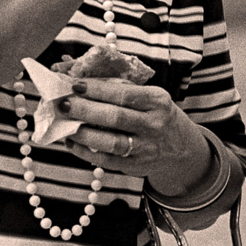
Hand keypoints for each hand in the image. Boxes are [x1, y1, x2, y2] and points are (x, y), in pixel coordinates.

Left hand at [58, 79, 209, 192]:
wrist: (181, 148)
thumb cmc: (157, 115)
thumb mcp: (150, 97)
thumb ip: (121, 88)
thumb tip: (82, 79)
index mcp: (156, 100)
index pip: (124, 93)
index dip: (97, 90)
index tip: (75, 85)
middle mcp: (154, 124)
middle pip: (116, 117)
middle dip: (86, 110)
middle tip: (64, 104)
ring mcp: (146, 147)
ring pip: (111, 142)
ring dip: (84, 134)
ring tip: (66, 126)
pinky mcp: (136, 165)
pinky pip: (107, 160)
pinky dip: (86, 152)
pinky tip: (72, 143)